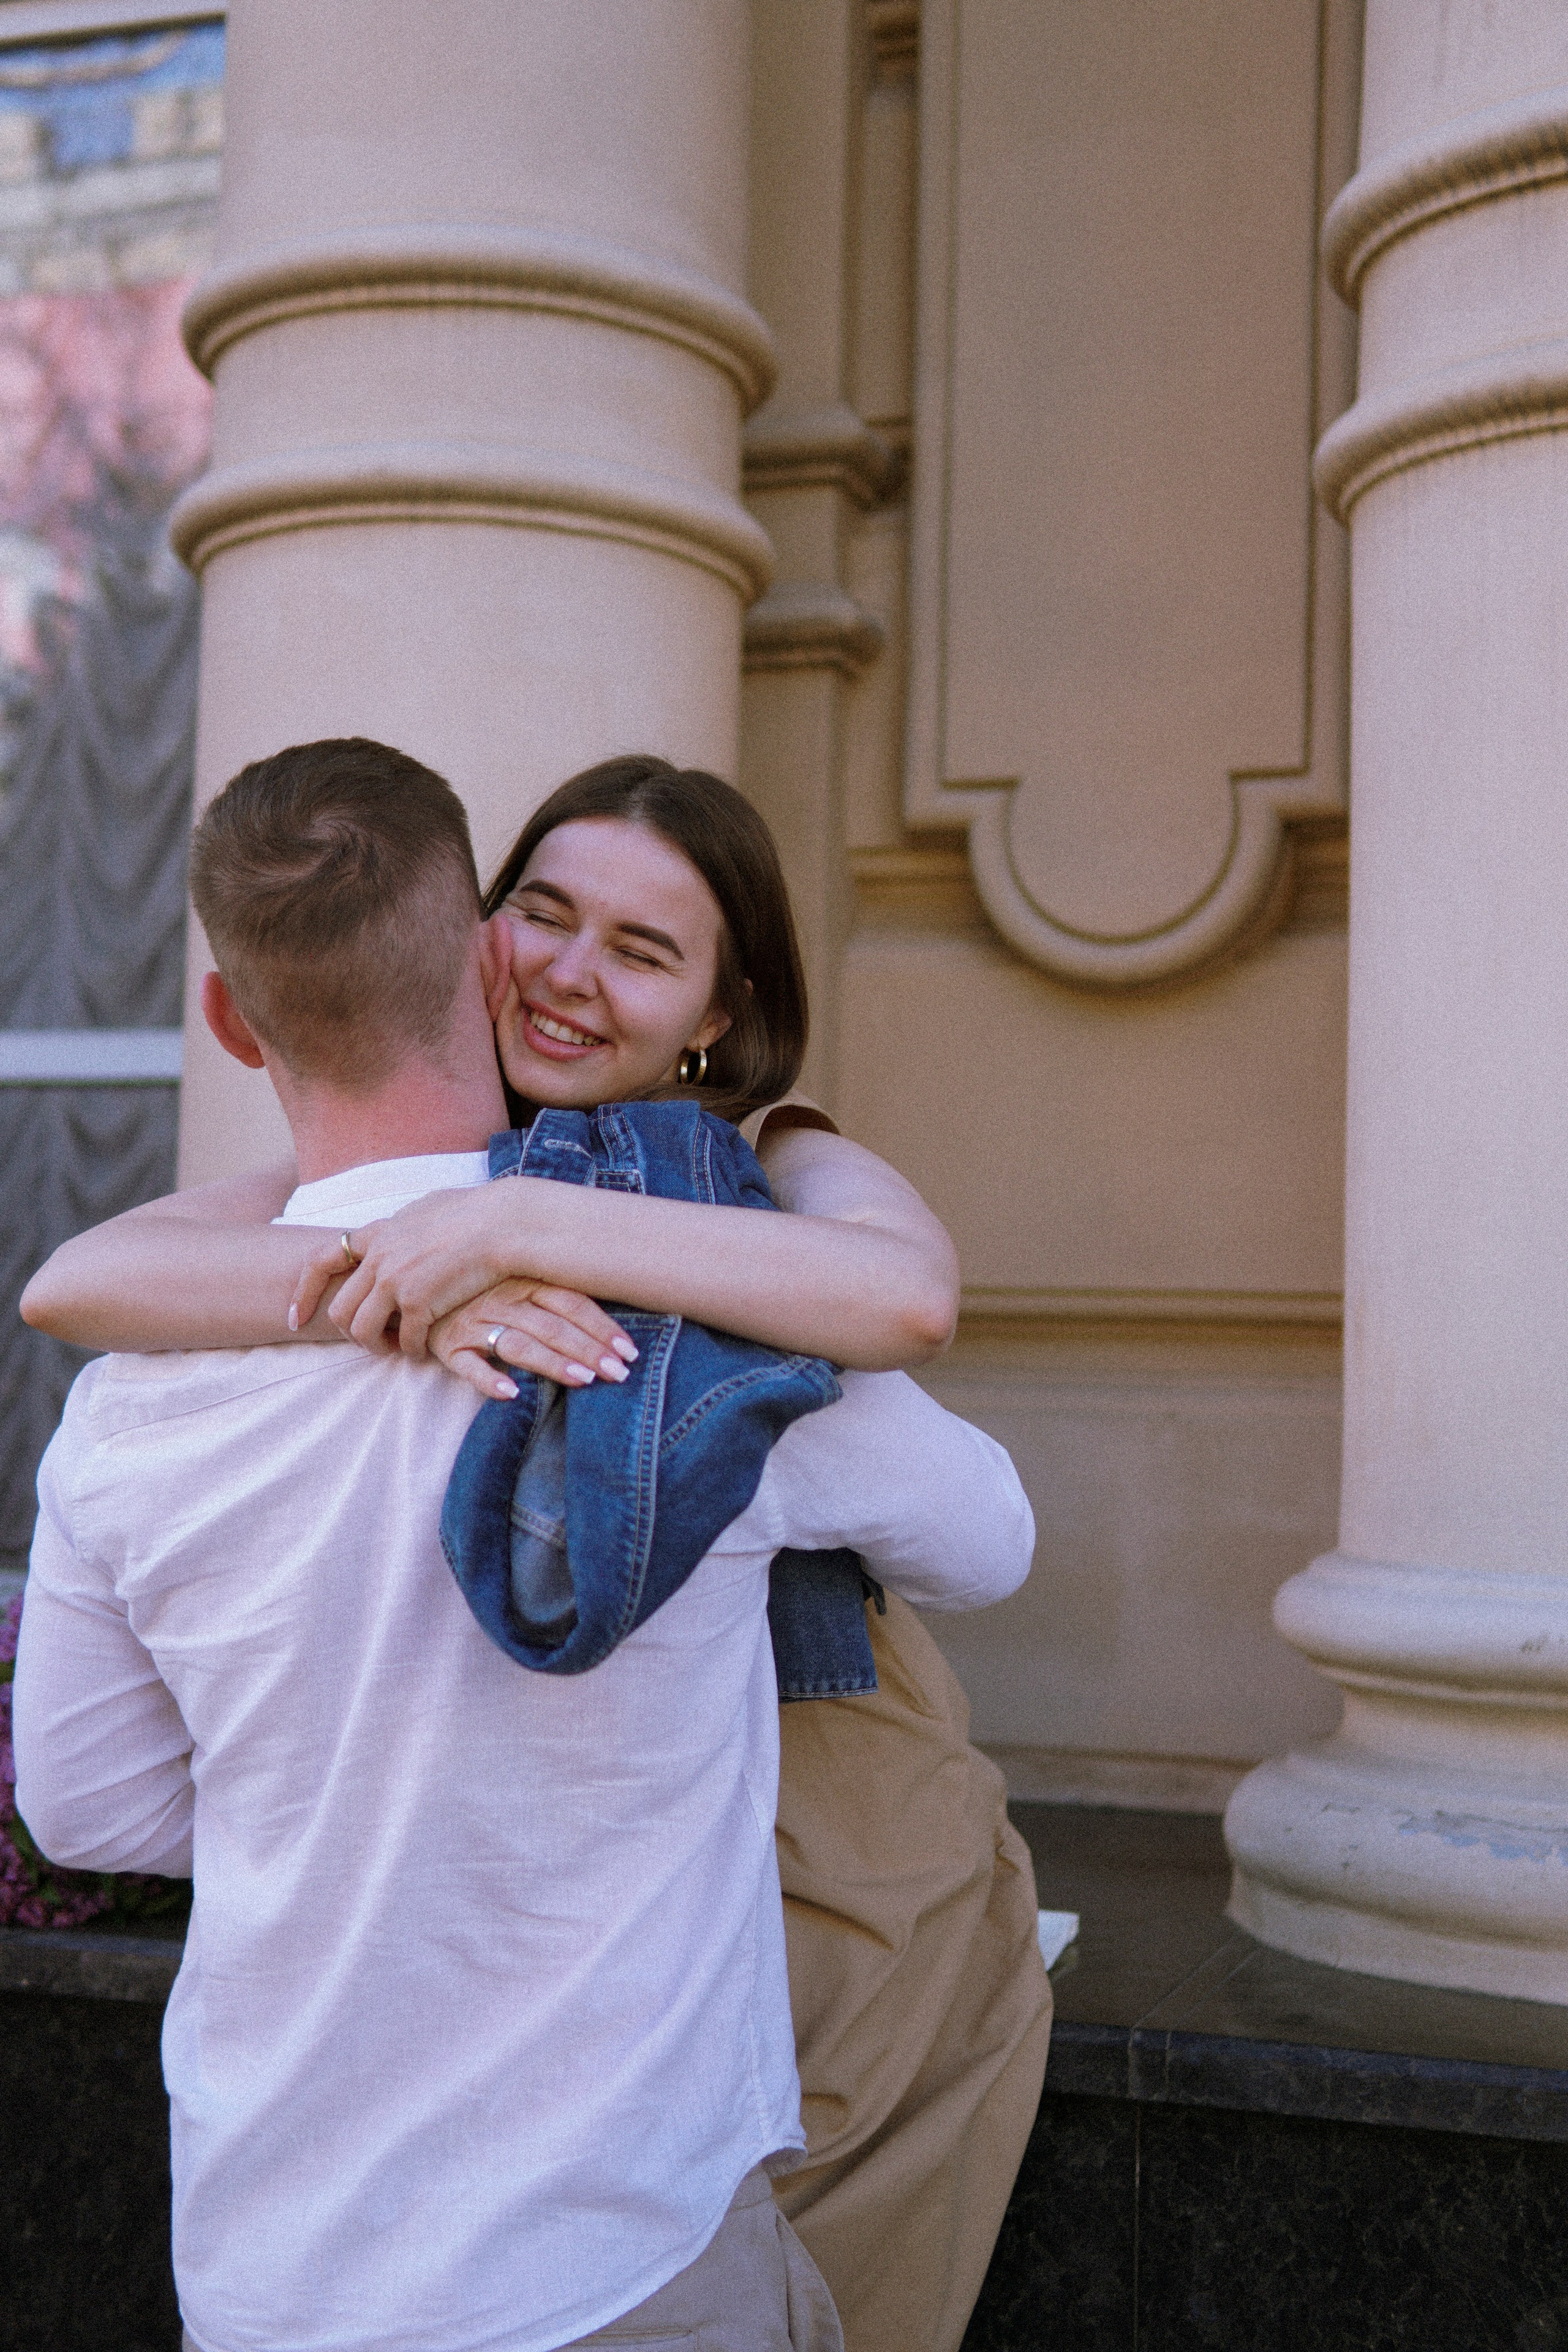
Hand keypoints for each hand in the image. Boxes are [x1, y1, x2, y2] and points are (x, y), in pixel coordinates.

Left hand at [290, 1187, 512, 1355]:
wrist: (502, 1223)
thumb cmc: (475, 1212)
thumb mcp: (426, 1208)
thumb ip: (405, 1224)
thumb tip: (402, 1226)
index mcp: (378, 1233)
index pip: (320, 1261)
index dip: (303, 1293)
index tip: (297, 1317)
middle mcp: (379, 1258)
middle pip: (340, 1309)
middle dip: (349, 1333)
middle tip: (369, 1341)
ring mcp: (396, 1282)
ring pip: (362, 1331)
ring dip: (375, 1347)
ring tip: (395, 1348)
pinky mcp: (420, 1303)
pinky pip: (405, 1341)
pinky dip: (412, 1350)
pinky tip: (423, 1349)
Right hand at [428, 1281, 639, 1399]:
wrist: (419, 1281)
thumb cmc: (481, 1282)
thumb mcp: (518, 1276)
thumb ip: (557, 1292)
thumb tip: (605, 1321)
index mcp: (524, 1279)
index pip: (572, 1303)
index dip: (602, 1327)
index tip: (630, 1351)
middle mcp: (502, 1298)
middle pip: (553, 1325)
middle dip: (590, 1350)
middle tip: (620, 1374)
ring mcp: (474, 1321)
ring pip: (519, 1343)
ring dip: (552, 1362)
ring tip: (583, 1380)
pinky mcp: (448, 1344)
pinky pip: (468, 1364)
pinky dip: (488, 1379)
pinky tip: (510, 1394)